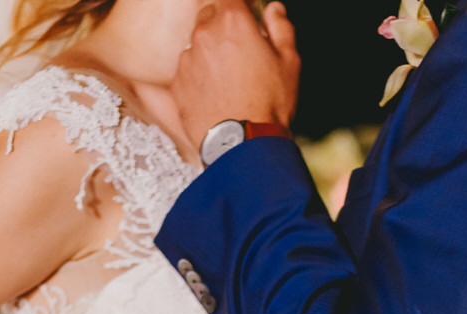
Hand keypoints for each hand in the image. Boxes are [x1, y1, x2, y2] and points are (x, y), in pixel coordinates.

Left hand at [172, 0, 299, 154]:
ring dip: (209, 56)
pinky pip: (186, 74)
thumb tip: (274, 9)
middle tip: (239, 54)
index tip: (246, 16)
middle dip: (222, 28)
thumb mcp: (289, 63)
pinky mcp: (177, 85)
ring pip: (196, 46)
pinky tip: (215, 98)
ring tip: (227, 83)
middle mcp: (204, 34)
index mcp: (232, 21)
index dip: (239, 5)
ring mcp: (186, 60)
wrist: (244, 147)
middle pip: (208, 17)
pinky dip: (198, 80)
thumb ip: (281, 28)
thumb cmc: (270, 104)